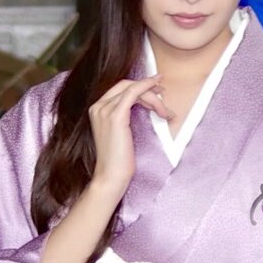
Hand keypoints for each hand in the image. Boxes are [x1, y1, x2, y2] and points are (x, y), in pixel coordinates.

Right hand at [87, 75, 172, 192]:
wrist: (111, 176)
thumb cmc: (118, 160)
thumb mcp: (120, 133)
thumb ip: (124, 117)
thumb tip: (143, 105)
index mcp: (97, 110)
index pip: (120, 89)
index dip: (139, 86)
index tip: (155, 89)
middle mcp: (98, 107)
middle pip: (126, 86)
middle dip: (147, 88)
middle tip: (163, 94)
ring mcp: (105, 110)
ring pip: (133, 89)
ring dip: (153, 97)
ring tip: (165, 112)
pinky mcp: (115, 116)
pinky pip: (133, 92)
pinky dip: (147, 86)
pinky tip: (157, 86)